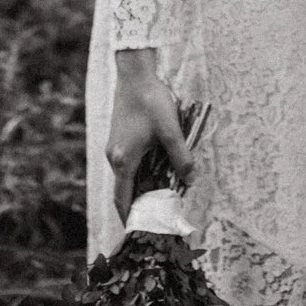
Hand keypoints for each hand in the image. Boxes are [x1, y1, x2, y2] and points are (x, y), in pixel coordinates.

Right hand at [106, 48, 190, 222]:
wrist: (135, 75)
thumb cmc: (152, 102)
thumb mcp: (171, 132)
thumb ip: (181, 158)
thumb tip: (191, 181)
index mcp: (124, 161)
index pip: (122, 199)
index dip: (130, 217)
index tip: (138, 231)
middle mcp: (114, 157)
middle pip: (123, 190)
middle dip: (138, 205)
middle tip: (155, 216)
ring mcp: (114, 146)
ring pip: (125, 176)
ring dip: (140, 187)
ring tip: (159, 196)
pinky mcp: (118, 137)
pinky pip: (126, 164)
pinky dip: (138, 173)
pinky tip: (155, 170)